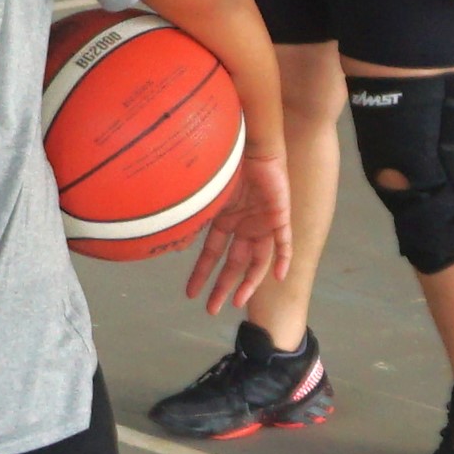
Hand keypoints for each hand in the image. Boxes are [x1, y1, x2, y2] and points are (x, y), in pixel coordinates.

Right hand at [183, 151, 294, 315]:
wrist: (249, 142)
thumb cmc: (223, 164)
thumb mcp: (203, 198)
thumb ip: (191, 220)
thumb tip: (170, 240)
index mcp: (224, 220)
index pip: (212, 254)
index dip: (202, 274)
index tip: (191, 294)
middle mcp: (243, 225)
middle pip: (233, 263)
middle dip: (221, 287)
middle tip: (211, 310)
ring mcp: (262, 222)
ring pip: (257, 259)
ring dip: (248, 281)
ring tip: (237, 301)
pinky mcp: (279, 214)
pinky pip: (284, 242)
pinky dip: (282, 259)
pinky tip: (277, 277)